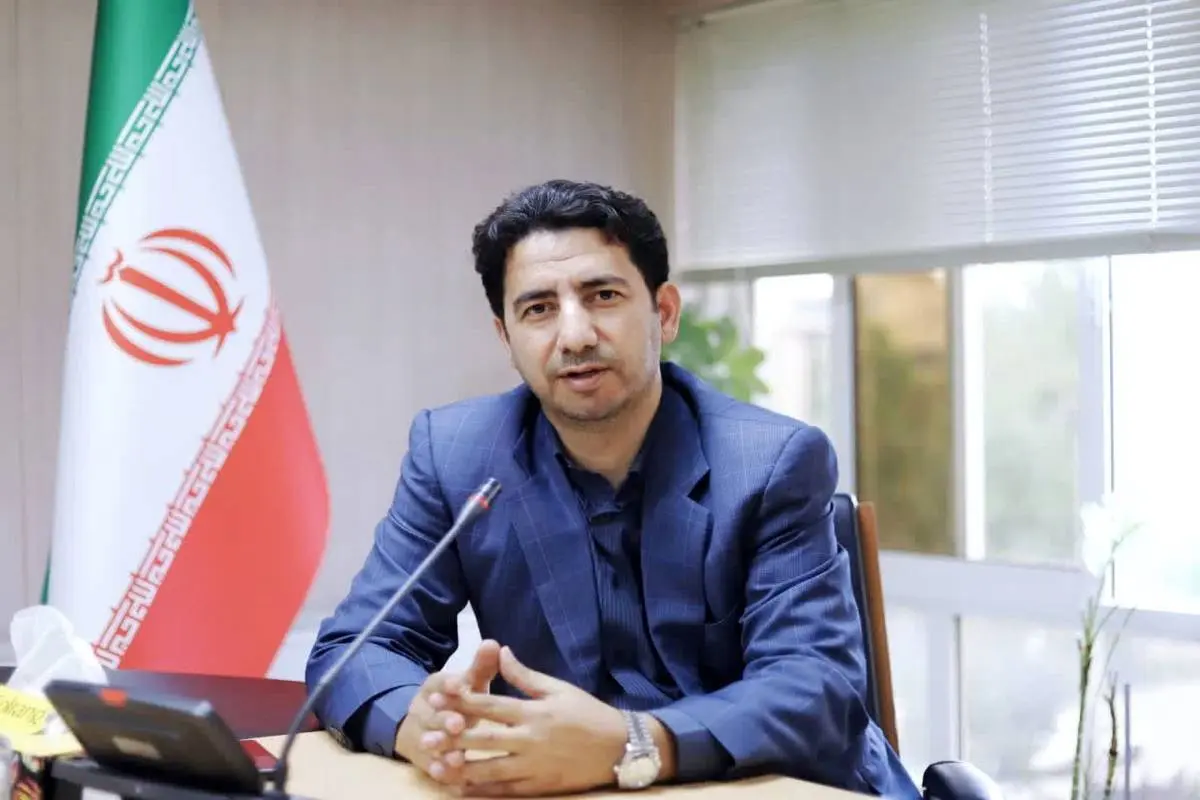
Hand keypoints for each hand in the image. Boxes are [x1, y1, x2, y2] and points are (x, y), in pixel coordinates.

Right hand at [394, 639, 500, 784]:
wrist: (422, 724)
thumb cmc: (457, 702)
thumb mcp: (468, 683)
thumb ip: (480, 667)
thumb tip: (493, 644)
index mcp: (434, 687)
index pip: (440, 682)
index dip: (449, 683)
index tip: (459, 684)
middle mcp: (423, 709)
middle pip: (432, 714)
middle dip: (444, 719)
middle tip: (458, 723)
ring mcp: (420, 734)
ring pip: (428, 741)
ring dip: (441, 747)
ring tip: (455, 755)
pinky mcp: (422, 757)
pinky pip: (428, 764)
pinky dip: (437, 769)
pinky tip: (447, 773)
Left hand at [446, 646, 635, 796]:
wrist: (619, 747)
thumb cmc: (587, 712)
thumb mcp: (558, 688)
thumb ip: (525, 675)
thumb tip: (502, 651)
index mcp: (534, 711)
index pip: (491, 705)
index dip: (462, 701)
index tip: (438, 698)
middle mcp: (531, 738)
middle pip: (484, 738)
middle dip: (454, 737)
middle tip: (427, 738)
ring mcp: (535, 765)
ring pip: (491, 768)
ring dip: (462, 768)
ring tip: (438, 767)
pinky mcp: (540, 785)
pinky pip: (506, 790)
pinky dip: (483, 790)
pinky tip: (463, 789)